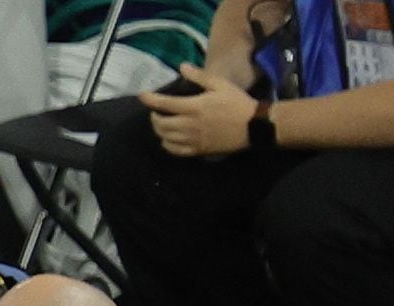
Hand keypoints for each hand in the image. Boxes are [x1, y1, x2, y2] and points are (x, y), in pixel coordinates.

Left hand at [141, 63, 258, 159]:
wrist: (252, 126)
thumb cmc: (236, 103)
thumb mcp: (220, 84)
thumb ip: (199, 76)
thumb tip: (182, 66)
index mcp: (193, 107)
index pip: (164, 104)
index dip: (150, 99)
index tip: (142, 95)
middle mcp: (188, 125)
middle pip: (160, 124)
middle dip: (154, 117)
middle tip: (156, 111)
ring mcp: (191, 140)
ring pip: (164, 138)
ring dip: (159, 130)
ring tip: (162, 123)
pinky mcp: (196, 150)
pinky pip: (174, 150)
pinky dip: (167, 144)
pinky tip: (169, 138)